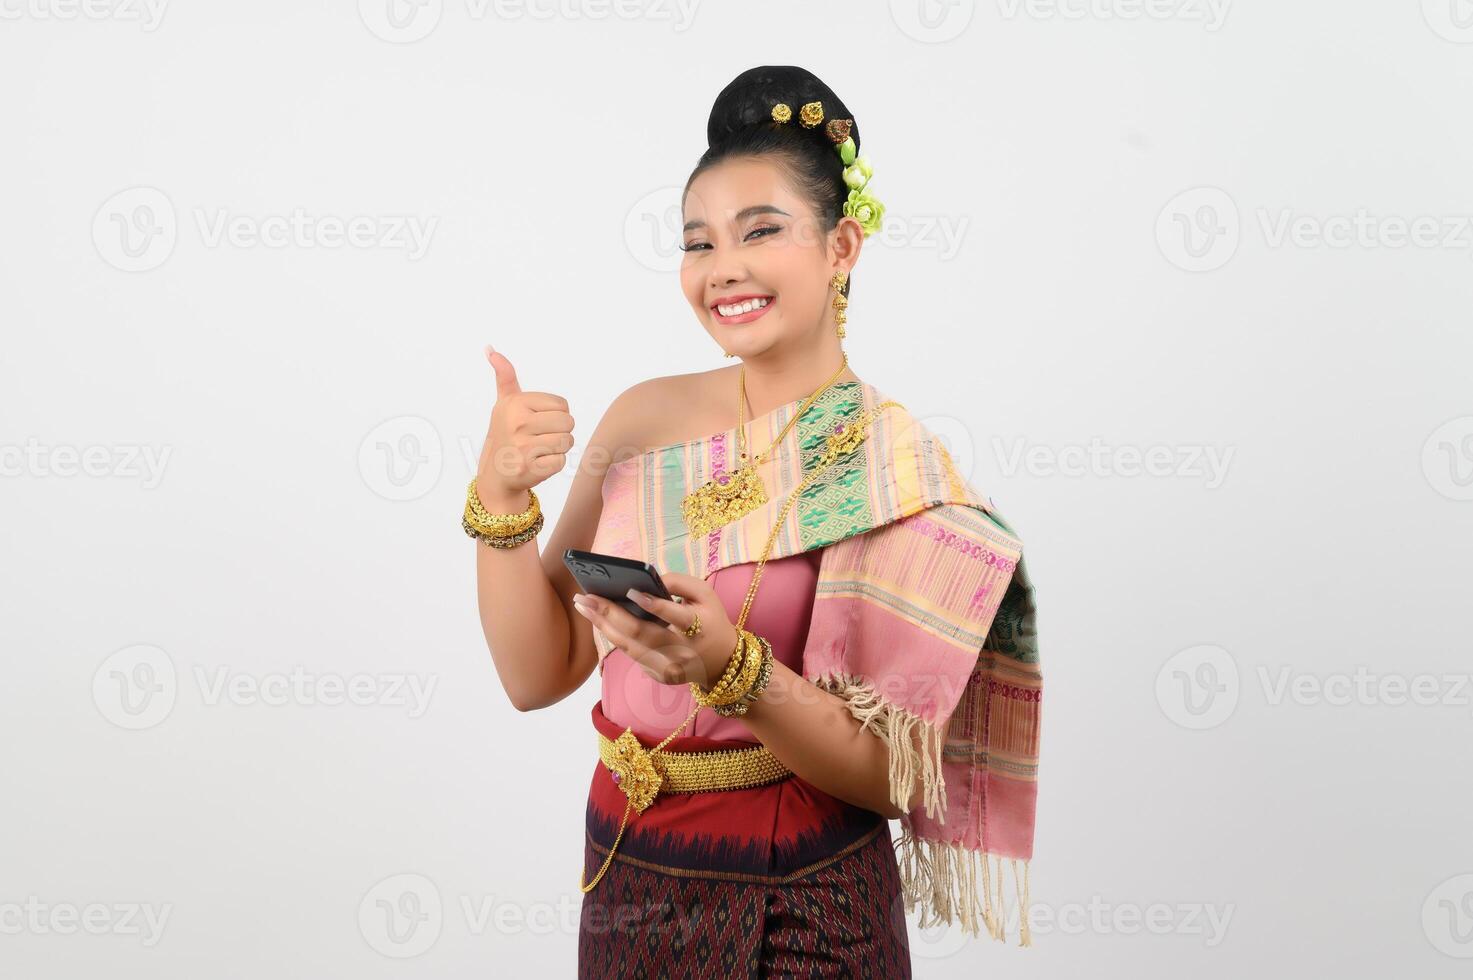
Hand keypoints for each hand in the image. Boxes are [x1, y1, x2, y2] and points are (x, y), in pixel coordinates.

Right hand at [476, 345, 574, 507]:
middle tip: (540, 438)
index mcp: (515, 404)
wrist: (496, 474)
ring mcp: (523, 447)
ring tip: (539, 450)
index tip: (537, 422)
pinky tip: (537, 463)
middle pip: (568, 422)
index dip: (556, 415)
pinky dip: (554, 464)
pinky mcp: (530, 468)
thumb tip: (490, 348)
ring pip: (567, 441)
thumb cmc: (506, 434)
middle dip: (560, 431)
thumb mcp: (505, 403)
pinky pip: (561, 461)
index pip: (562, 405)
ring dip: (558, 448)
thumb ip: (505, 377)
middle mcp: (517, 423)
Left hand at [571, 571, 740, 688]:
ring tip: (583, 606)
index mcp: (699, 628)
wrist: (722, 661)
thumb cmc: (710, 620)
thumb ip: (680, 582)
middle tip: (585, 597)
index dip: (653, 605)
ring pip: (629, 647)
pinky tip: (598, 620)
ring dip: (603, 625)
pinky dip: (614, 637)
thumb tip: (645, 580)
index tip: (630, 591)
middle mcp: (683, 651)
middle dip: (610, 613)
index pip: (676, 617)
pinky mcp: (659, 676)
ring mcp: (669, 667)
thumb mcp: (705, 594)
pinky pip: (632, 655)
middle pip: (641, 634)